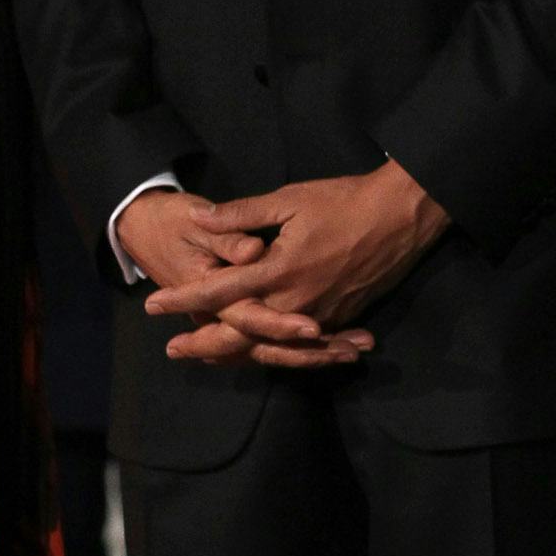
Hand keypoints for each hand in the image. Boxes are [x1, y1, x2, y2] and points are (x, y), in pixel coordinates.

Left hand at [144, 161, 448, 363]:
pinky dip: (272, 351)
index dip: (183, 298)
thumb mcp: (289, 199)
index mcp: (277, 271)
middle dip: (204, 344)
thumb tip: (201, 217)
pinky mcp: (338, 317)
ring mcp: (319, 314)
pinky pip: (297, 345)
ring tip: (207, 356)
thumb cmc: (344, 201)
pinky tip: (256, 351)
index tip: (153, 305)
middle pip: (239, 335)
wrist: (402, 216)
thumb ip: (242, 214)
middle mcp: (295, 302)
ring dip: (235, 353)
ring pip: (268, 347)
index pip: (218, 291)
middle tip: (173, 349)